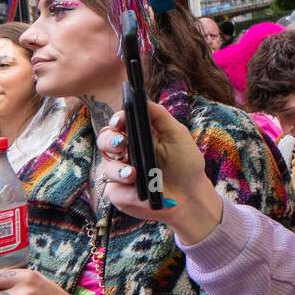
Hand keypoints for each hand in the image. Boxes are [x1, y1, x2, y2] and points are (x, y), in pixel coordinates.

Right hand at [97, 101, 220, 242]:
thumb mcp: (177, 134)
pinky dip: (125, 191)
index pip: (118, 124)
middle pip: (104, 141)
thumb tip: (142, 99)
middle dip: (109, 141)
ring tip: (132, 173)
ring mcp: (121, 174)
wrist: (191, 195)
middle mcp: (125, 154)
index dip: (116, 120)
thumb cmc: (185, 163)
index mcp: (137, 137)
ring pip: (106, 167)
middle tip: (121, 144)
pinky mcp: (120, 194)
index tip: (119, 122)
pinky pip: (112, 191)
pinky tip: (136, 191)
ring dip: (118, 169)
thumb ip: (160, 116)